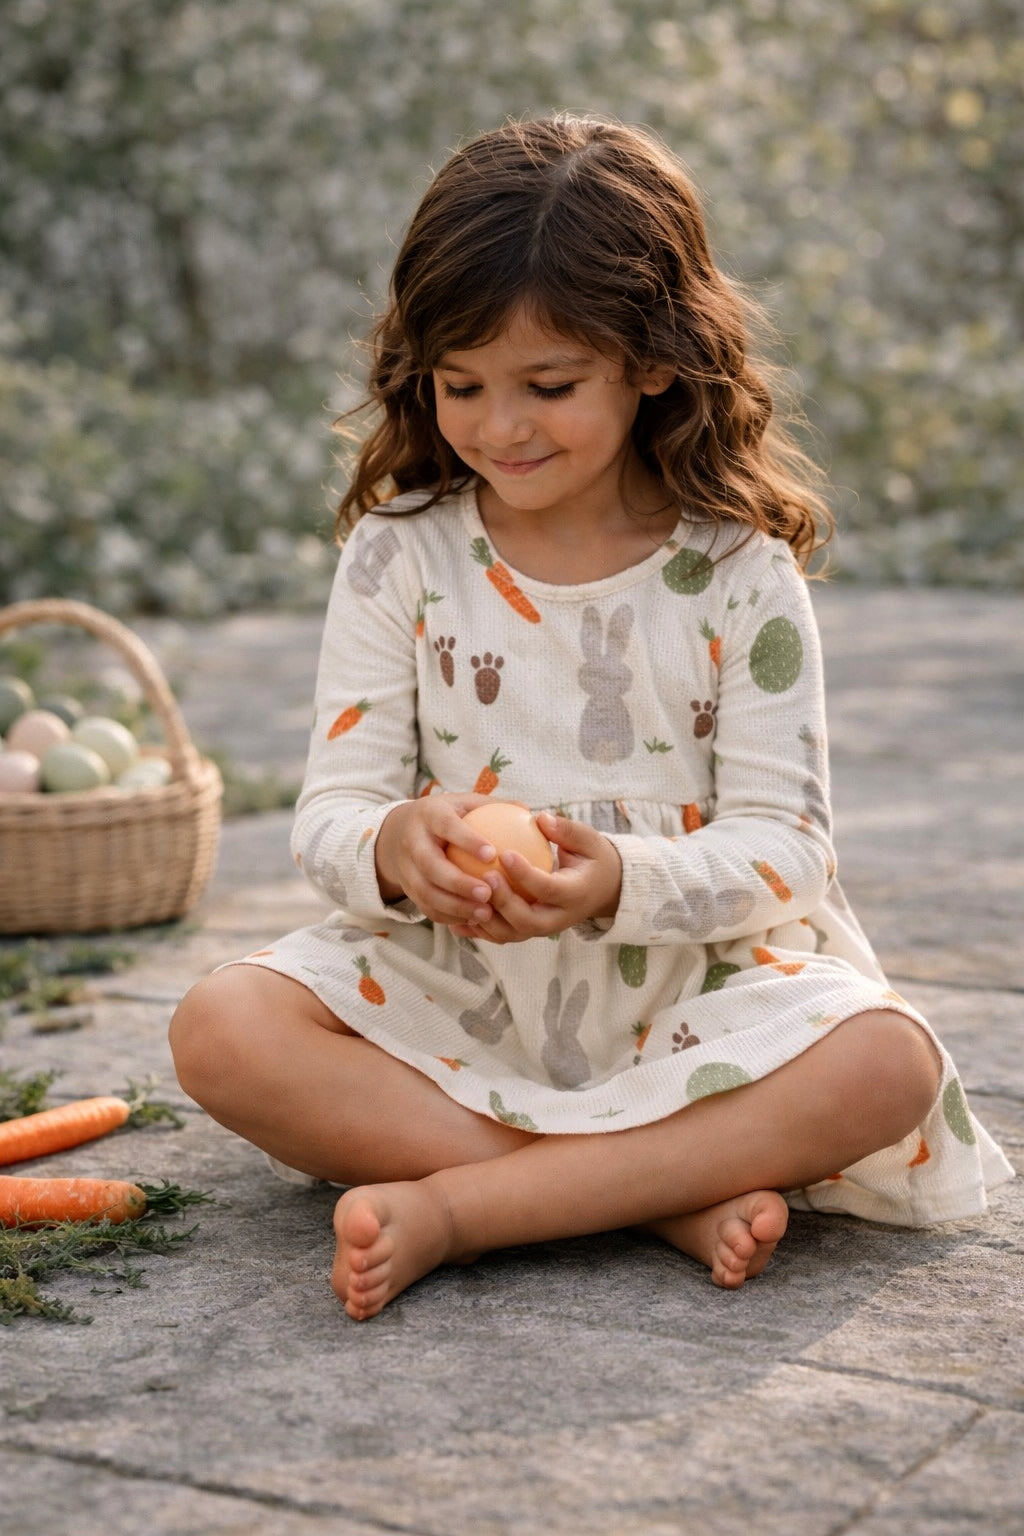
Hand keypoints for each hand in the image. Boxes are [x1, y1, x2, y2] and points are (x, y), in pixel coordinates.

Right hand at [374, 793, 503, 926]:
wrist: (398, 834)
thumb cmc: (445, 817)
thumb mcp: (463, 803)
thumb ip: (493, 807)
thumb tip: (528, 812)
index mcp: (429, 815)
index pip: (447, 826)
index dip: (467, 841)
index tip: (492, 855)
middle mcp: (413, 841)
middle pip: (431, 865)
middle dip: (458, 883)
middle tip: (488, 893)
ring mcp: (406, 868)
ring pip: (426, 892)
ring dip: (455, 906)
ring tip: (485, 913)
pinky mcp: (407, 889)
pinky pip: (426, 907)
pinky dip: (449, 916)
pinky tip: (474, 921)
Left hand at [450, 812, 621, 944]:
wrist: (602, 891)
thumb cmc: (591, 859)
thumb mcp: (588, 841)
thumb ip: (566, 830)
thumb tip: (539, 817)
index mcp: (575, 895)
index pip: (549, 889)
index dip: (525, 875)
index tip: (505, 854)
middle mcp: (559, 919)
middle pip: (527, 921)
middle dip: (503, 902)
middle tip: (484, 877)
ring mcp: (543, 930)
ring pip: (510, 934)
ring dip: (486, 920)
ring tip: (464, 897)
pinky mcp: (529, 933)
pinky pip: (501, 935)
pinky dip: (479, 928)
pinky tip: (456, 915)